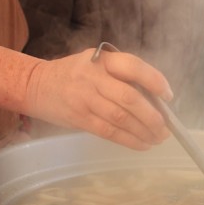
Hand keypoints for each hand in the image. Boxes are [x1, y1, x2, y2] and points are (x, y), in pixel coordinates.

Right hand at [25, 48, 172, 149]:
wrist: (36, 85)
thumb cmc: (75, 74)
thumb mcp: (97, 64)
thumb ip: (122, 76)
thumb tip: (156, 100)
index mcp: (102, 59)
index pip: (133, 66)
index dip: (154, 80)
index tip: (167, 95)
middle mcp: (93, 77)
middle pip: (129, 98)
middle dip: (152, 116)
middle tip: (165, 128)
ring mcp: (85, 98)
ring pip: (121, 118)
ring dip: (144, 131)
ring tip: (158, 138)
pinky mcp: (79, 118)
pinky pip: (109, 132)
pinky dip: (129, 140)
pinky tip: (142, 144)